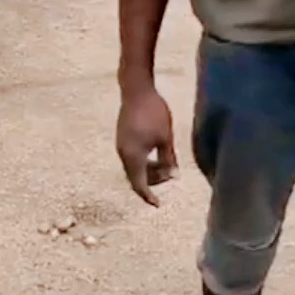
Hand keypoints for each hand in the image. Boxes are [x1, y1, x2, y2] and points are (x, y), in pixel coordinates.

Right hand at [116, 81, 177, 205]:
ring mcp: (120, 145)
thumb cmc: (154, 113)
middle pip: (136, 178)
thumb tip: (174, 176)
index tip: (157, 205)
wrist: (136, 90)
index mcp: (133, 156)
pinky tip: (156, 153)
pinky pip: (131, 158)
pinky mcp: (122, 138)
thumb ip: (168, 159)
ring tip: (166, 163)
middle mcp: (123, 154)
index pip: (139, 185)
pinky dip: (143, 162)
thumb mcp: (165, 138)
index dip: (148, 197)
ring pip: (133, 168)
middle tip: (171, 174)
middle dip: (153, 181)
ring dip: (148, 171)